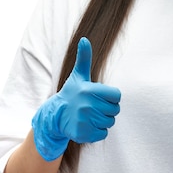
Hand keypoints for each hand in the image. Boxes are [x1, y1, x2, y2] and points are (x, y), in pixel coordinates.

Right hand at [32, 37, 120, 160]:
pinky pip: (103, 134)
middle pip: (115, 110)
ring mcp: (85, 120)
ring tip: (90, 116)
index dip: (110, 97)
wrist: (56, 115)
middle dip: (107, 109)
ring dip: (102, 121)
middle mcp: (87, 105)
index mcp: (89, 90)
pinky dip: (97, 132)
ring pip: (109, 122)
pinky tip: (87, 125)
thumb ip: (84, 58)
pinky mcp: (84, 134)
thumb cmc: (72, 93)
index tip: (99, 97)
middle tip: (93, 107)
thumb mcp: (78, 76)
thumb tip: (84, 39)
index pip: (117, 95)